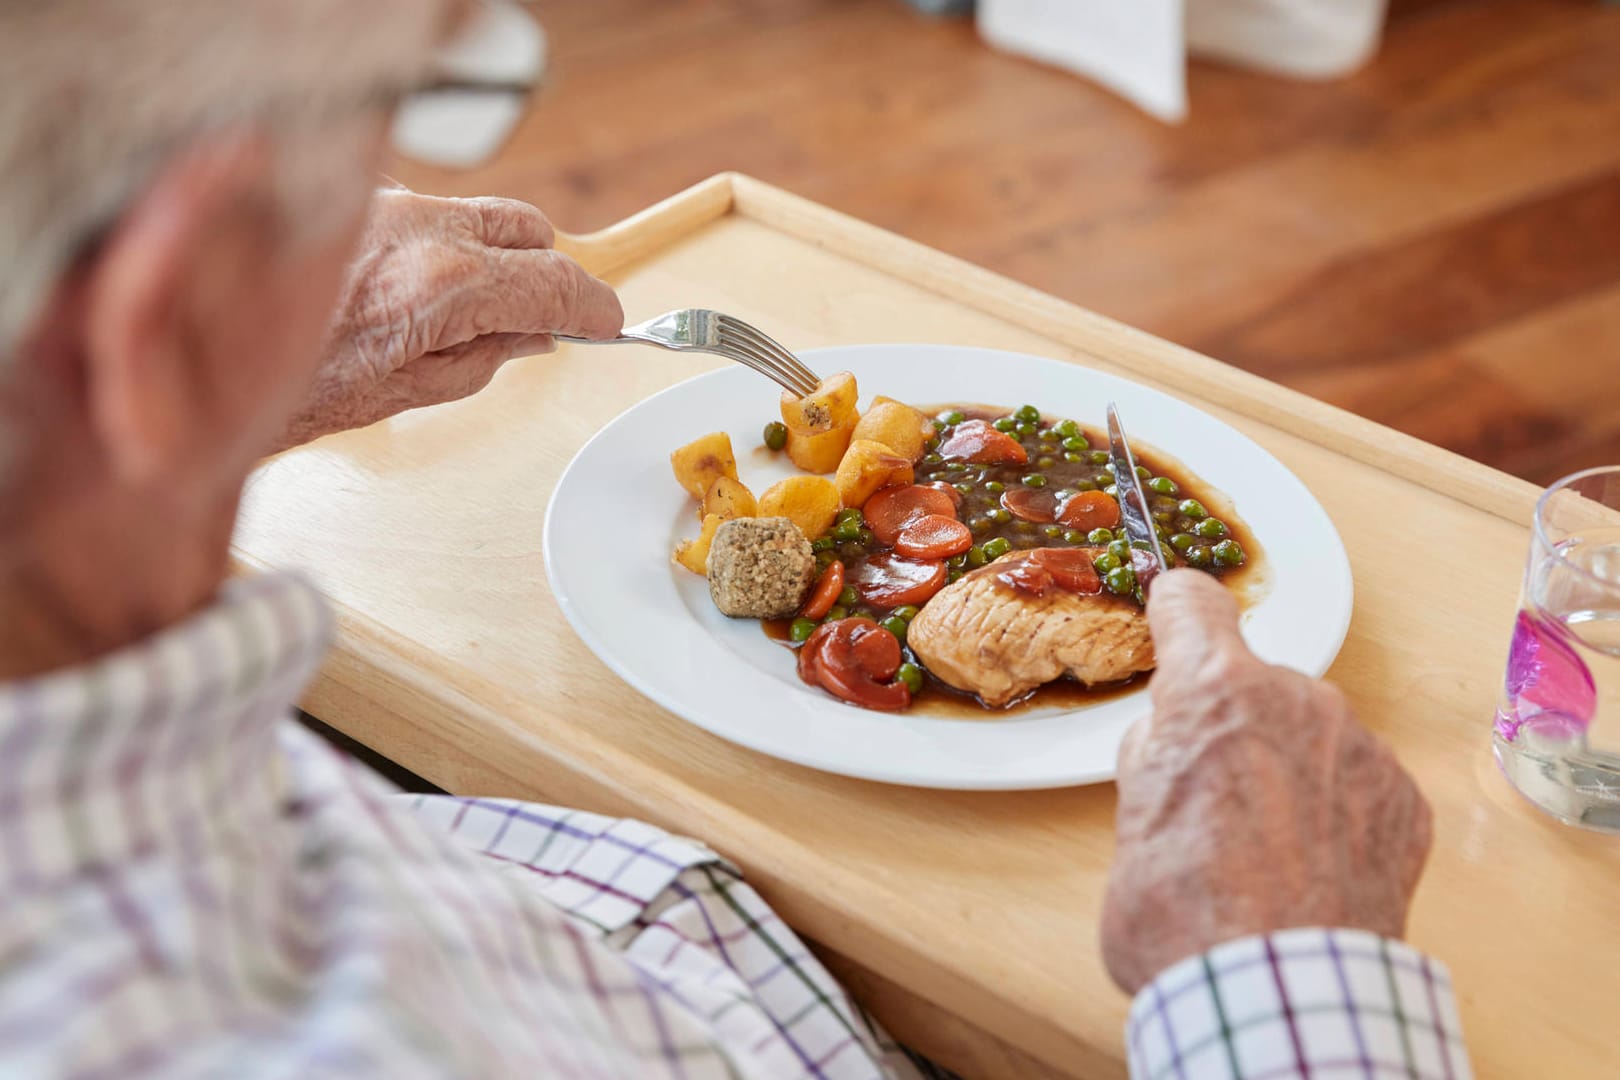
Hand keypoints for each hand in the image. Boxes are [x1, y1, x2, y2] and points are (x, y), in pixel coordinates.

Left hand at [275, 188, 622, 449]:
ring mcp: (385, 206)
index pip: (555, 281)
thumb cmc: (293, 388)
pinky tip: (412, 289)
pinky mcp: (354, 202)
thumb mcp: (412, 392)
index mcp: (445, 286)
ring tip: (471, 310)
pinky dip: (439, 245)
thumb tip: (534, 336)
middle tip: (542, 317)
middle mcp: (420, 230)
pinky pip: (425, 213)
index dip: (592, 306)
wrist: (203, 363)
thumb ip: (488, 356)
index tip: (606, 322)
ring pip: (478, 214)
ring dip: (493, 255)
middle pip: (529, 228)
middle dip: (546, 270)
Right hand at [1099, 570, 1431, 993]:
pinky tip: (1312, 867)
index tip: (1174, 619)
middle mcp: (1296, 698)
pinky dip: (1336, 812)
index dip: (1176, 612)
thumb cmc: (1183, 910)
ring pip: (1312, 733)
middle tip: (1210, 799)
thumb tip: (1176, 738)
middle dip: (1233, 725)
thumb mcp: (1129, 817)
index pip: (1191, 603)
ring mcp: (1359, 747)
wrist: (1274, 992)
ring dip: (1289, 768)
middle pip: (1255, 684)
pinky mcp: (1404, 799)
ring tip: (1266, 849)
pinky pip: (1358, 782)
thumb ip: (1157, 754)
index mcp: (1213, 690)